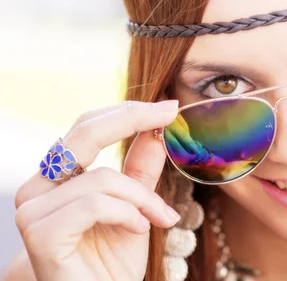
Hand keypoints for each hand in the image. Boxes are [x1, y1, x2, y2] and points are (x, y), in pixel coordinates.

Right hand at [13, 100, 180, 280]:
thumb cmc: (114, 263)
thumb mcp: (136, 207)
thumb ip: (141, 170)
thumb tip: (155, 128)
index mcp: (56, 179)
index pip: (86, 128)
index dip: (126, 112)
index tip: (168, 105)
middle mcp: (37, 190)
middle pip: (84, 134)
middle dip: (132, 119)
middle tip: (171, 114)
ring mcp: (32, 211)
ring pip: (102, 177)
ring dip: (142, 198)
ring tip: (159, 218)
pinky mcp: (40, 234)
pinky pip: (94, 204)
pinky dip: (127, 214)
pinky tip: (139, 230)